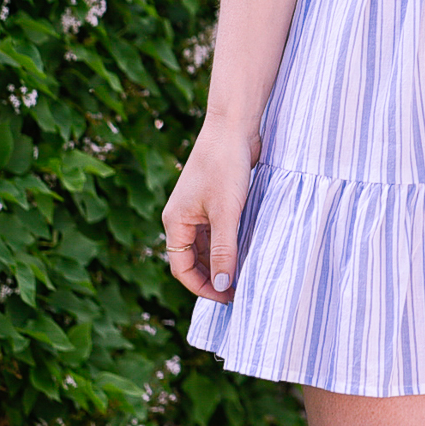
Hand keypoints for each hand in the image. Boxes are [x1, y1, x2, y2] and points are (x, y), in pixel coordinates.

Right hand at [161, 115, 259, 303]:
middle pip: (194, 259)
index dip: (202, 287)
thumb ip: (224, 249)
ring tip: (247, 275)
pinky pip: (219, 230)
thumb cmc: (225, 165)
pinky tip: (249, 250)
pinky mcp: (215, 199)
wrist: (234, 126)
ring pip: (208, 245)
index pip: (181, 268)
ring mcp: (199, 208)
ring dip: (224, 260)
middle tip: (240, 292)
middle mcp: (183, 217)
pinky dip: (231, 242)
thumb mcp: (226, 212)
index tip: (227, 299)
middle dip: (213, 277)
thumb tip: (222, 285)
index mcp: (175, 222)